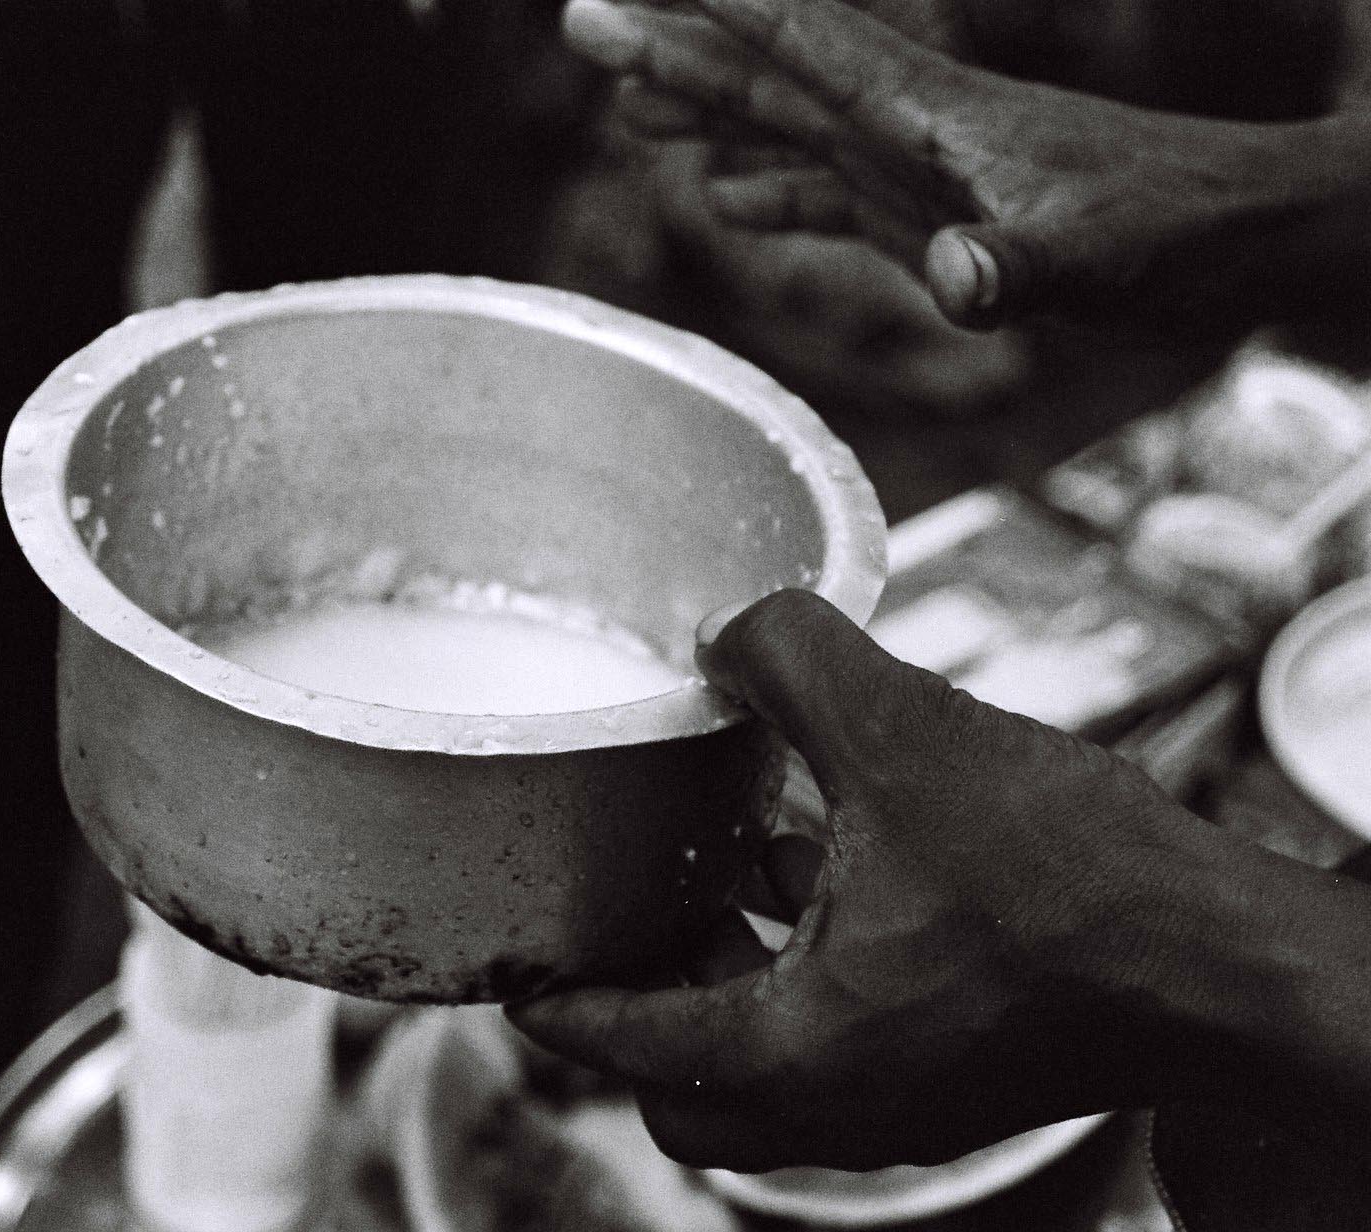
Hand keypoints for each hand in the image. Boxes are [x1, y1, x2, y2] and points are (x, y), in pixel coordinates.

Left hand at [507, 589, 1243, 1171]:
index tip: (522, 974)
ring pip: (770, 1079)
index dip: (559, 1003)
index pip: (625, 1046)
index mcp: (791, 1055)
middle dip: (645, 1018)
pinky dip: (813, 981)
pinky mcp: (962, 1086)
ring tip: (725, 880)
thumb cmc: (1067, 875)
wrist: (1223, 961)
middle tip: (630, 928)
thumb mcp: (902, 729)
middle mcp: (838, 1110)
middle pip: (688, 1098)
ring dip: (734, 990)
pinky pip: (846, 1054)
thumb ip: (790, 657)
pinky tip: (836, 869)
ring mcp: (905, 1112)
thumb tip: (726, 630)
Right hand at [562, 0, 1370, 329]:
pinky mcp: (939, 218)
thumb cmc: (1183, 238)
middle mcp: (912, 130)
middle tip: (582, 26)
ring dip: (708, 116)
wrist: (1249, 240)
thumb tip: (951, 276)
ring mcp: (922, 173)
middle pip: (770, 76)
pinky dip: (775, 195)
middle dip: (676, 52)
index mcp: (933, 115)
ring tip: (628, 108)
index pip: (802, 46)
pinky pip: (833, 197)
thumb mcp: (1099, 260)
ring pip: (790, 129)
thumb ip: (1019, 268)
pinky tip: (731, 202)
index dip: (717, 19)